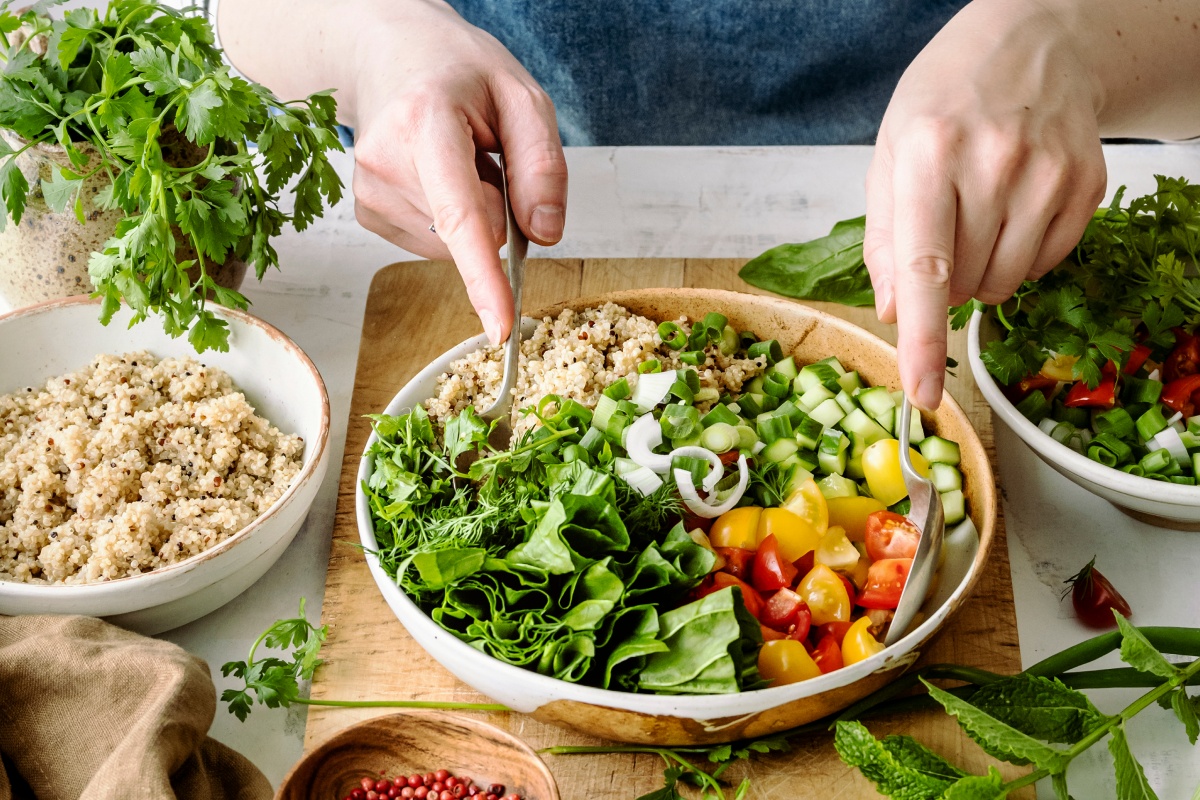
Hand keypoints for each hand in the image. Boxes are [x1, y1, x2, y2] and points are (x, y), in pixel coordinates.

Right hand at [349, 2, 567, 343]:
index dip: (484, 277)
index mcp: (424, 123)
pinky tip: (437, 176)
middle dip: (498, 205)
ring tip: (455, 156)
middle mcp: (386, 163)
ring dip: (473, 209)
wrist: (392, 54)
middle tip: (483, 150)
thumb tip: (544, 235)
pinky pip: (437, 244)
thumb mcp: (523, 97)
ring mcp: (371, 193)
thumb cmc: (459, 71)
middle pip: (473, 231)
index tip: (499, 326)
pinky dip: (451, 219)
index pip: (461, 216)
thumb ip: (543, 166)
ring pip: (456, 243)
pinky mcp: (370, 215)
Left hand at [865, 0, 1106, 409]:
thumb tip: (893, 311)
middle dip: (943, 283)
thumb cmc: (945, 103)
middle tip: (943, 231)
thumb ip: (883, 236)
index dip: (921, 340)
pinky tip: (1013, 213)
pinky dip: (1020, 258)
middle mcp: (994, 165)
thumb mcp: (891, 154)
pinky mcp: (1087, 185)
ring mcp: (1048, 175)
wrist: (1034, 45)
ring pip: (1005, 285)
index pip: (924, 267)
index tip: (920, 393)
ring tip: (977, 218)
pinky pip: (1045, 266)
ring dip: (981, 276)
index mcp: (929, 154)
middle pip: (964, 285)